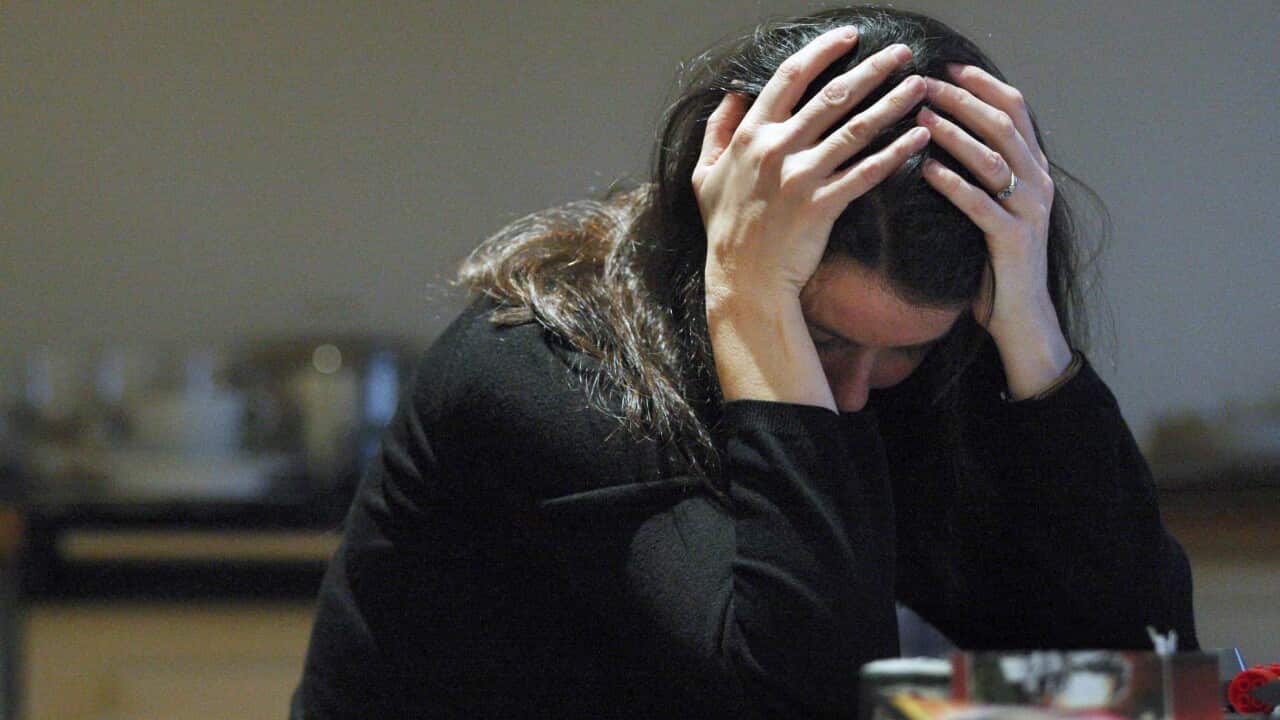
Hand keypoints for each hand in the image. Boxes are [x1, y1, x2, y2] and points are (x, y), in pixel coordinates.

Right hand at [692, 27, 929, 409]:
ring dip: (892, 103)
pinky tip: (919, 139)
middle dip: (873, 69)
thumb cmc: (725, 230)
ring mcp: (801, 177)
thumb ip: (717, 132)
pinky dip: (895, 154)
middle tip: (902, 53)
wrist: (743, 281)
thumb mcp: (703, 176)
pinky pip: (867, 173)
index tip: (849, 36)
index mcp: (751, 135)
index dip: (823, 51)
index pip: (790, 77)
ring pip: (856, 129)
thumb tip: (731, 95)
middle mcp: (776, 149)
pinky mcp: (823, 206)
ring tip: (920, 86)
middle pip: (833, 95)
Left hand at [915, 65, 1072, 399]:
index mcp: (1034, 171)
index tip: (949, 68)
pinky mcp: (1013, 240)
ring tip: (920, 117)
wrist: (1021, 318)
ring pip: (993, 158)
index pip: (1016, 111)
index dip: (983, 85)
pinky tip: (926, 169)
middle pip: (1002, 125)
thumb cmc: (996, 264)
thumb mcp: (991, 210)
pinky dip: (952, 183)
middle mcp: (1038, 184)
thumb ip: (980, 176)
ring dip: (954, 134)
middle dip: (962, 101)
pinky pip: (980, 203)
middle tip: (925, 85)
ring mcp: (1029, 211)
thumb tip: (939, 141)